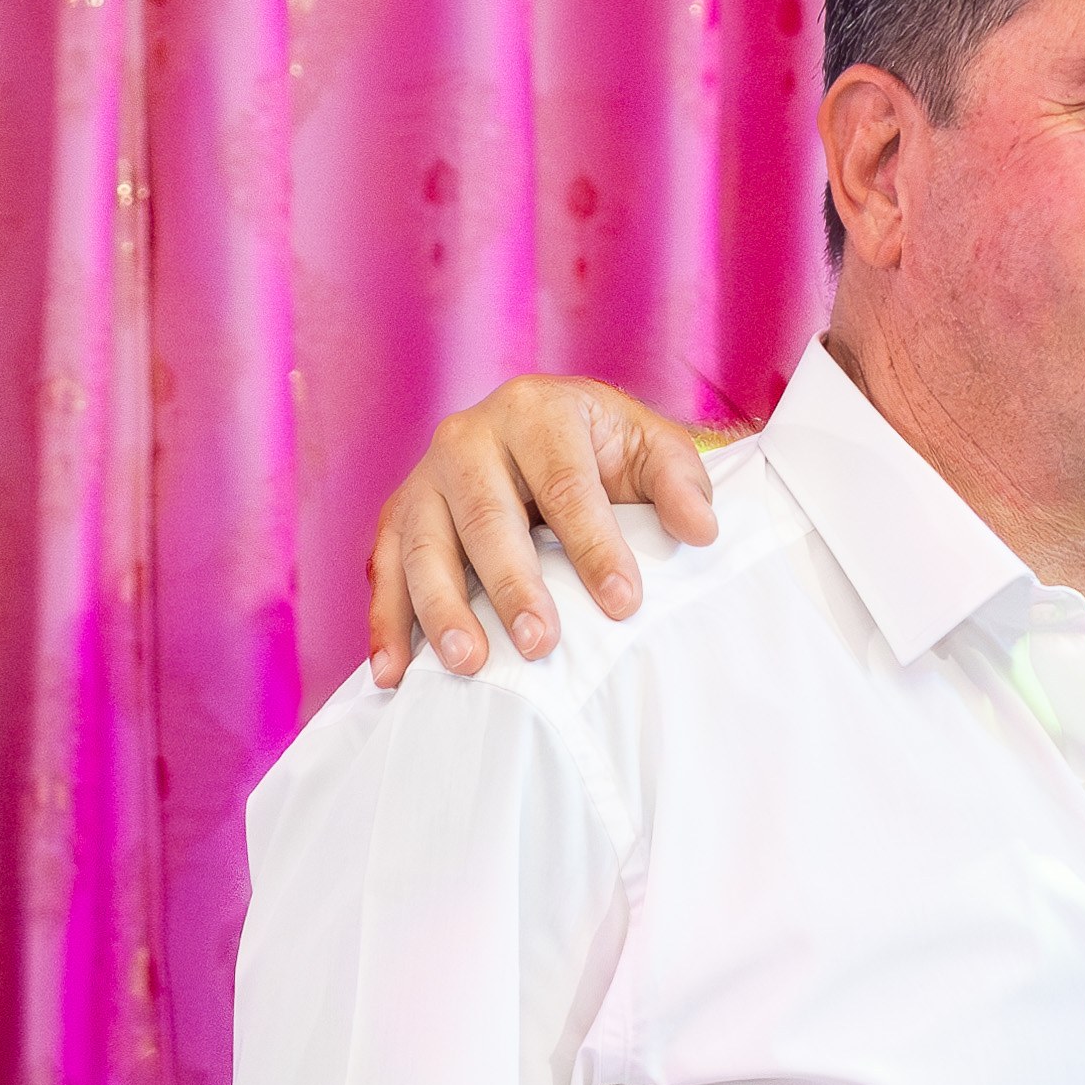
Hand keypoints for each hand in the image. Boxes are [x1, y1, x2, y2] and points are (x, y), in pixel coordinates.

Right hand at [368, 375, 723, 687]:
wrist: (539, 433)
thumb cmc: (599, 451)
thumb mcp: (649, 448)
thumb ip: (678, 481)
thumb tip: (700, 531)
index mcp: (536, 410)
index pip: (565, 484)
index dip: (594, 545)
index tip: (623, 604)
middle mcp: (468, 437)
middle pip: (486, 516)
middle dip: (512, 584)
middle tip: (541, 643)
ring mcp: (424, 478)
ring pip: (423, 546)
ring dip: (442, 610)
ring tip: (469, 664)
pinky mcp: (397, 518)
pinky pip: (383, 571)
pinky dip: (386, 624)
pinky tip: (395, 674)